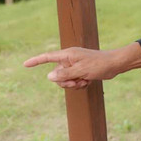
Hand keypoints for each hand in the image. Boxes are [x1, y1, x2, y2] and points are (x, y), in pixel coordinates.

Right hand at [23, 43, 140, 89]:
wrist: (115, 64)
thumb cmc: (99, 64)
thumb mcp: (81, 71)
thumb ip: (64, 74)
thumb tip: (49, 77)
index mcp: (67, 55)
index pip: (48, 57)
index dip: (36, 61)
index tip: (25, 64)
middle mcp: (70, 60)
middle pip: (56, 74)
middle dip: (64, 81)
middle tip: (76, 82)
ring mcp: (75, 66)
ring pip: (65, 80)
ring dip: (73, 84)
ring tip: (84, 81)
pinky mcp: (81, 72)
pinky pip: (73, 82)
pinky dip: (79, 84)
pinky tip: (88, 82)